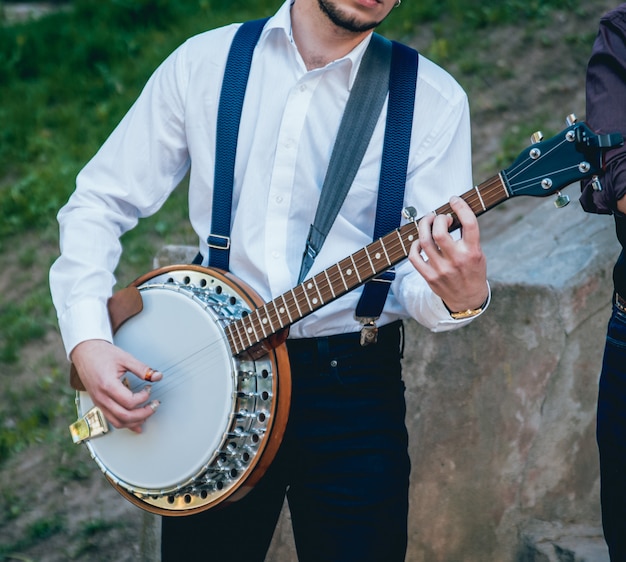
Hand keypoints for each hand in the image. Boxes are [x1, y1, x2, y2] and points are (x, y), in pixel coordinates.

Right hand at [71, 339, 161, 431]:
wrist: (85, 353)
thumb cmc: (102, 354)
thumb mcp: (125, 358)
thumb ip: (142, 369)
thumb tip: (157, 376)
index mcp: (107, 385)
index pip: (129, 402)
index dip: (143, 398)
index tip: (149, 388)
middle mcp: (101, 397)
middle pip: (124, 416)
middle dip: (143, 414)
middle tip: (154, 405)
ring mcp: (99, 402)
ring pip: (117, 422)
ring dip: (135, 422)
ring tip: (147, 413)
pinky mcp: (99, 404)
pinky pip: (112, 419)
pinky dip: (125, 423)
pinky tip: (136, 423)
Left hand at [408, 195, 487, 312]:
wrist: (467, 299)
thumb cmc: (472, 271)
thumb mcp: (478, 253)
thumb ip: (467, 237)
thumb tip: (449, 215)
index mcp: (473, 252)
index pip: (469, 224)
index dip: (461, 207)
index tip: (454, 200)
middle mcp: (457, 260)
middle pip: (439, 232)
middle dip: (436, 218)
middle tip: (438, 217)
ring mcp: (441, 270)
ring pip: (424, 242)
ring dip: (423, 226)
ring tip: (427, 222)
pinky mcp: (429, 277)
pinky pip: (414, 256)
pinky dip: (414, 245)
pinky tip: (420, 242)